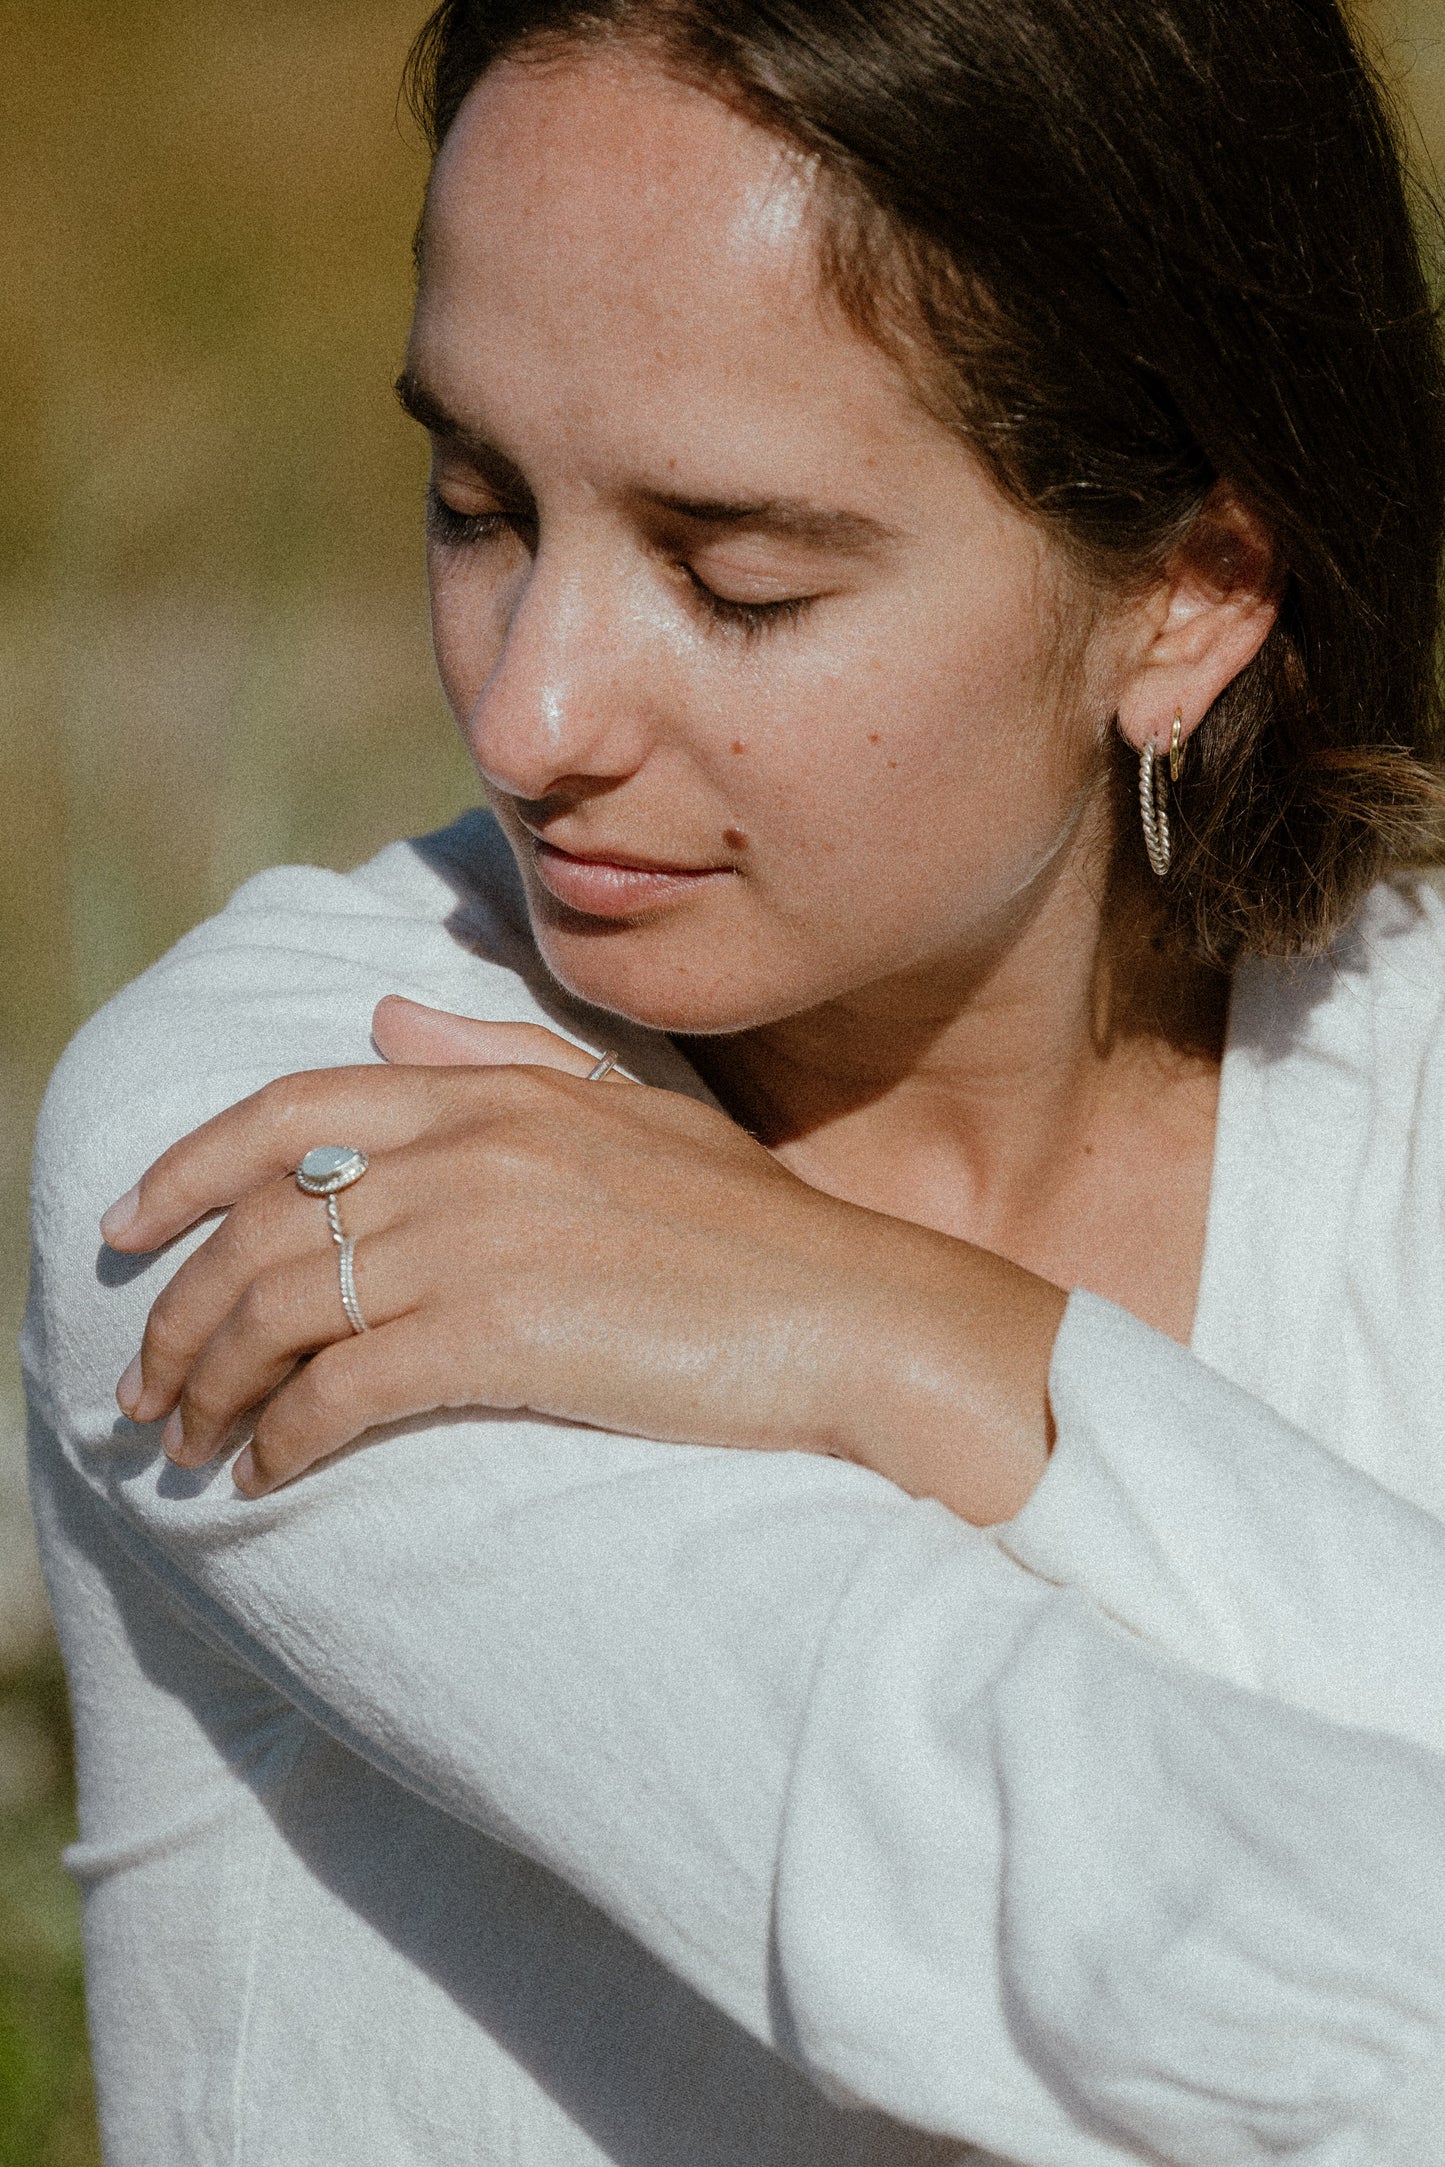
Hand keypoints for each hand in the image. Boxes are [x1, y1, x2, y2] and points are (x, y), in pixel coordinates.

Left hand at [103, 1000, 1062, 1519]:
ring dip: (211, 1389)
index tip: (126, 1225)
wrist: (854, 1317)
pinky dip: (283, 1440)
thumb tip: (384, 1010)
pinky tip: (265, 1479)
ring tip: (186, 1447)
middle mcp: (469, 1154)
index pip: (291, 1106)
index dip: (184, 1164)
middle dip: (176, 1315)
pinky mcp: (499, 1337)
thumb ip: (500, 1056)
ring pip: (279, 1311)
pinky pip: (341, 1391)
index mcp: (494, 1094)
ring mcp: (480, 1242)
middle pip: (261, 1226)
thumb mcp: (631, 1114)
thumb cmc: (755, 1230)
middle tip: (142, 1388)